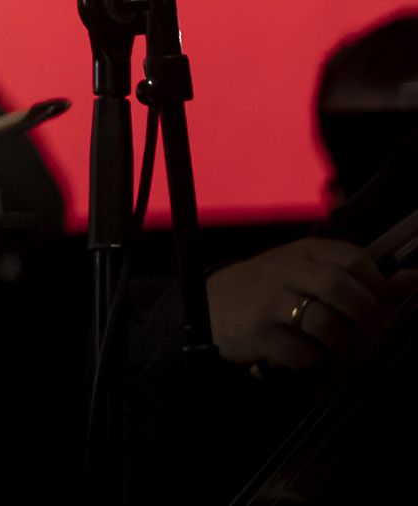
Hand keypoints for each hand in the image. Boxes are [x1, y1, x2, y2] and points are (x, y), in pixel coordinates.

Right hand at [208, 235, 412, 368]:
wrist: (213, 304)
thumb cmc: (272, 289)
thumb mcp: (310, 272)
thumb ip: (360, 277)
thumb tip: (413, 280)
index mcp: (305, 252)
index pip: (355, 258)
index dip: (374, 285)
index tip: (372, 301)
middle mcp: (287, 270)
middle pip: (341, 287)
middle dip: (359, 313)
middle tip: (353, 323)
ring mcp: (271, 301)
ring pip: (326, 323)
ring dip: (335, 340)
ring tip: (324, 339)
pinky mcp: (259, 332)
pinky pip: (302, 353)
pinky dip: (306, 359)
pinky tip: (295, 349)